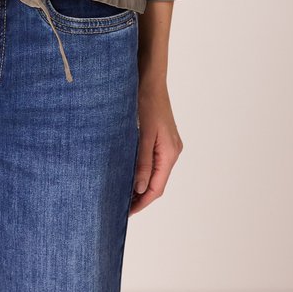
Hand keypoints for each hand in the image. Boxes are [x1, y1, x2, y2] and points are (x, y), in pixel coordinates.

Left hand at [128, 76, 183, 215]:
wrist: (150, 78)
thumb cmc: (145, 102)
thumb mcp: (141, 135)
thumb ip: (142, 162)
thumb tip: (140, 189)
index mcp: (170, 153)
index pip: (157, 188)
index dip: (142, 202)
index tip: (126, 212)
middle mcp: (172, 151)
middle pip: (157, 182)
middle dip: (140, 196)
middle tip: (120, 206)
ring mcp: (168, 144)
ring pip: (155, 171)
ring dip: (140, 183)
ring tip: (122, 192)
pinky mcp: (162, 137)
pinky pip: (153, 160)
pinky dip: (142, 169)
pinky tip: (128, 171)